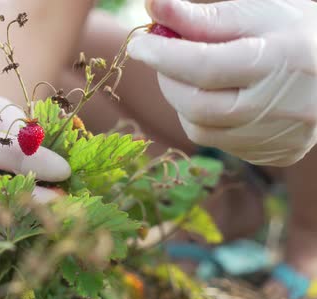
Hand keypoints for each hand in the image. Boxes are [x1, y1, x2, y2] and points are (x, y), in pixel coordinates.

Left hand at [128, 0, 316, 165]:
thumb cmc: (292, 27)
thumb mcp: (253, 11)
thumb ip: (201, 16)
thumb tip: (153, 7)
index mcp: (283, 59)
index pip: (206, 66)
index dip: (164, 56)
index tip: (138, 44)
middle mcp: (286, 106)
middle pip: (199, 106)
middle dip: (168, 80)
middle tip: (162, 57)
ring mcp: (283, 135)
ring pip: (203, 130)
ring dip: (182, 102)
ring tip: (191, 75)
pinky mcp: (278, 153)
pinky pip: (220, 143)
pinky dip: (204, 120)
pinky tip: (216, 97)